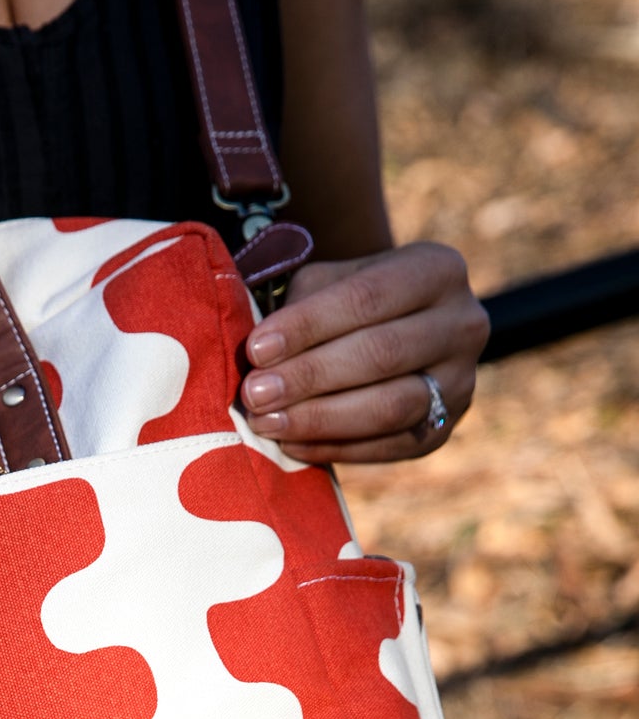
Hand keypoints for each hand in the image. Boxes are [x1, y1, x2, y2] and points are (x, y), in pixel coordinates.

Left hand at [240, 242, 487, 462]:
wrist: (396, 335)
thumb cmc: (347, 304)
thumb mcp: (330, 282)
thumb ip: (300, 307)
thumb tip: (258, 352)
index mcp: (436, 270)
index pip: (367, 298)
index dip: (308, 325)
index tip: (256, 350)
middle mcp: (463, 324)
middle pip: (382, 354)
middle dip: (309, 376)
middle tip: (255, 393)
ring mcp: (460, 383)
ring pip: (390, 407)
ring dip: (320, 418)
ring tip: (266, 422)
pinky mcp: (443, 431)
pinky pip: (388, 446)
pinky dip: (335, 448)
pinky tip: (291, 443)